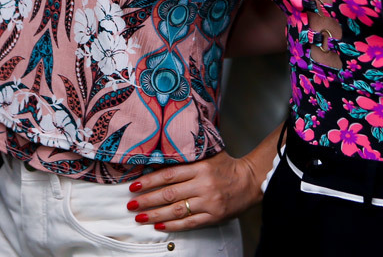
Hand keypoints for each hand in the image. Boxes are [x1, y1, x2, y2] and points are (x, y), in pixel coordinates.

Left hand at [127, 151, 259, 231]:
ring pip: (176, 210)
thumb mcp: (209, 155)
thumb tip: (161, 157)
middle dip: (147, 200)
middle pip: (169, 194)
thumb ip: (189, 156)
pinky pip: (190, 223)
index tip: (135, 185)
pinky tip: (159, 226)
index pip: (169, 175)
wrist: (251, 181)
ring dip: (155, 215)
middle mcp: (203, 185)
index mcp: (201, 167)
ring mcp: (209, 202)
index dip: (150, 181)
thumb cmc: (227, 167)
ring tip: (140, 217)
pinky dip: (172, 226)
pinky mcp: (214, 216)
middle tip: (131, 204)